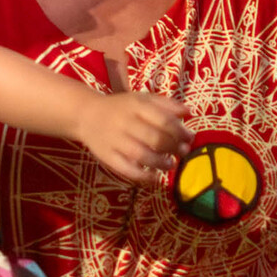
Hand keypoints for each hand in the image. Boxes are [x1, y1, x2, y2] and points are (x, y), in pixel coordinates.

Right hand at [75, 92, 191, 185]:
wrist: (86, 115)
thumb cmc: (122, 107)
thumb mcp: (143, 99)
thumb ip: (167, 104)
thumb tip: (189, 113)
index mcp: (136, 105)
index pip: (163, 119)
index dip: (180, 131)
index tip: (190, 138)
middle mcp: (124, 122)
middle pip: (154, 138)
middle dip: (173, 147)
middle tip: (183, 152)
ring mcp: (114, 140)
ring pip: (140, 154)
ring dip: (160, 162)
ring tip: (171, 164)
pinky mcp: (106, 156)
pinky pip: (125, 169)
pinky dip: (142, 176)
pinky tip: (155, 177)